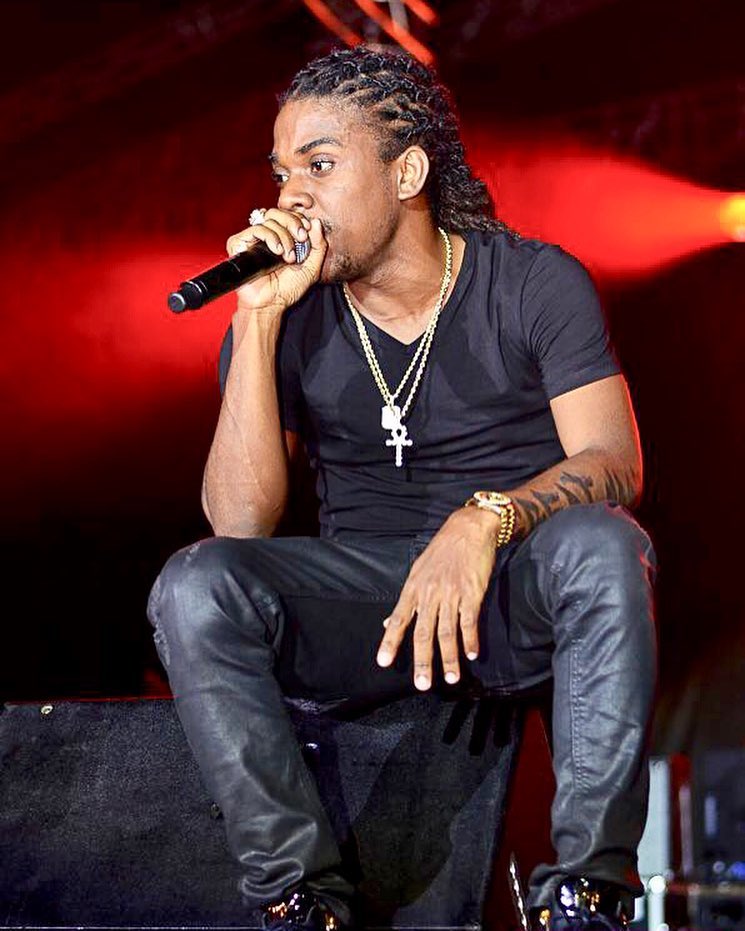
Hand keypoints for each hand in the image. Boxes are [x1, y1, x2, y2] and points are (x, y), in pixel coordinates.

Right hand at [225, 209, 326, 314]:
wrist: (270, 304)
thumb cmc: (288, 289)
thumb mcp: (311, 268)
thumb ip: (318, 246)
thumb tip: (316, 222)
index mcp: (281, 238)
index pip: (288, 215)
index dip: (299, 219)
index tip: (306, 232)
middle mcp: (266, 236)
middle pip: (278, 212)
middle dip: (293, 222)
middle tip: (300, 238)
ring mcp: (252, 239)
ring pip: (269, 219)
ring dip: (283, 236)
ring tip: (288, 256)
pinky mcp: (240, 244)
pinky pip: (256, 229)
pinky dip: (270, 236)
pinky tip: (276, 251)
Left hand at [376, 506, 500, 689]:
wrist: (468, 529)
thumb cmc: (442, 551)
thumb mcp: (418, 572)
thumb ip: (406, 601)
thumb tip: (386, 623)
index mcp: (413, 588)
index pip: (398, 619)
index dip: (390, 641)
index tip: (383, 662)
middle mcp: (430, 593)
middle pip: (423, 632)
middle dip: (423, 660)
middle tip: (422, 684)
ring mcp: (451, 593)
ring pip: (447, 631)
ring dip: (449, 657)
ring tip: (450, 678)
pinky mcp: (472, 592)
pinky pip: (469, 620)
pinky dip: (470, 639)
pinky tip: (471, 654)